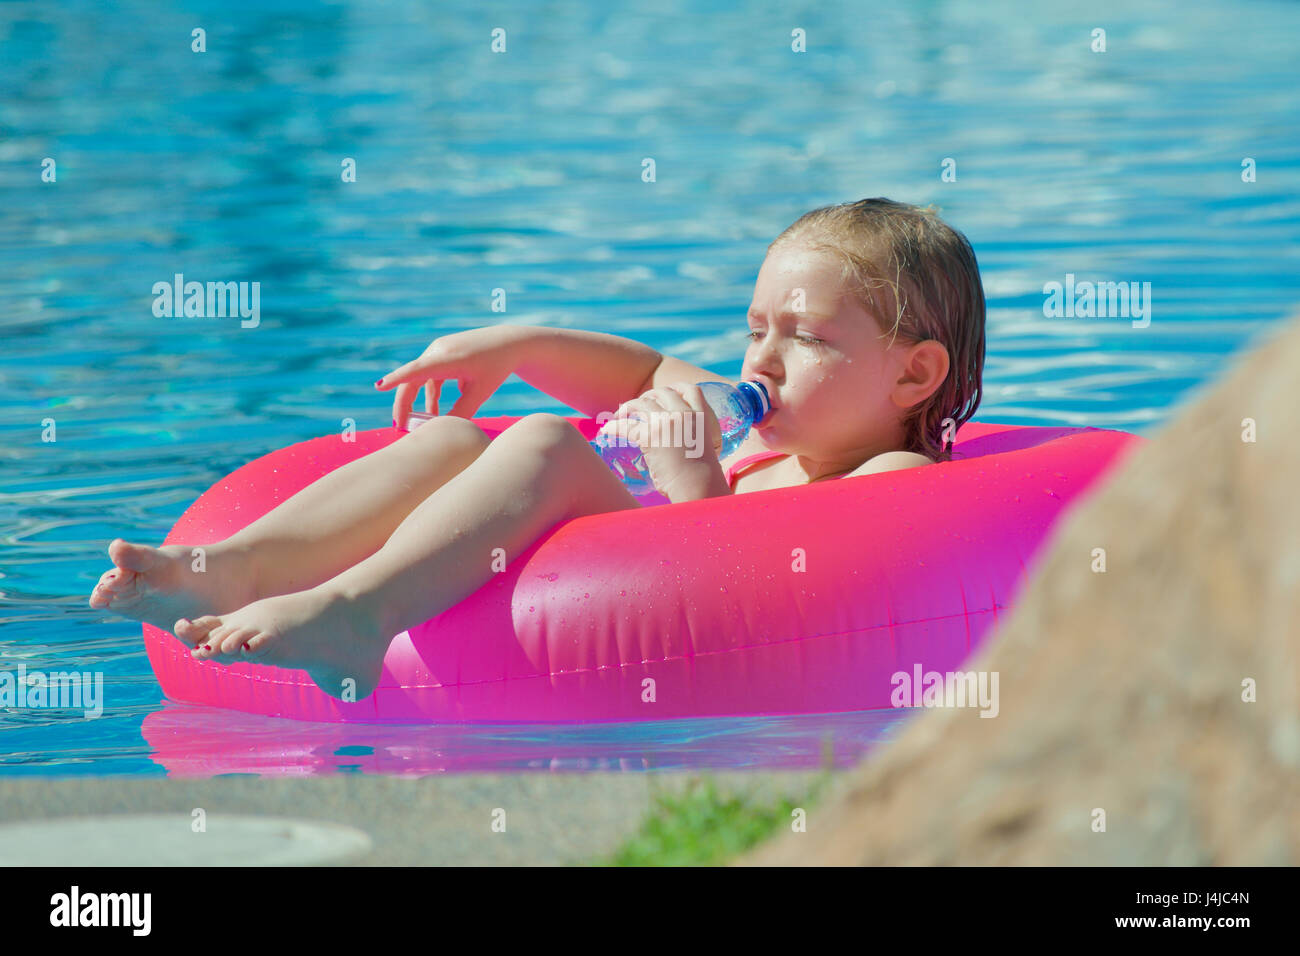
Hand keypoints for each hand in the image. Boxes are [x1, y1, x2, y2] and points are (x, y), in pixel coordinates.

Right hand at [375, 327, 521, 428]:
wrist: (509, 343)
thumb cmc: (497, 367)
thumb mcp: (480, 392)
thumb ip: (461, 411)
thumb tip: (442, 429)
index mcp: (448, 358)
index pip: (416, 371)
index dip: (396, 379)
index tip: (378, 386)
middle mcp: (438, 350)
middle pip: (412, 379)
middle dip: (405, 404)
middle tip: (400, 426)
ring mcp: (438, 349)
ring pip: (421, 379)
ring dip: (422, 401)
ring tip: (426, 422)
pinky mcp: (442, 352)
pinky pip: (430, 375)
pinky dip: (431, 392)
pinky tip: (438, 408)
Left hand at [597, 384, 724, 500]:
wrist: (698, 485)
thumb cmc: (702, 477)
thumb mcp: (706, 449)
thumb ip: (692, 439)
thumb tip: (676, 445)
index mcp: (701, 416)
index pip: (690, 390)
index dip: (676, 388)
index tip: (666, 394)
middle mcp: (683, 414)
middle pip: (663, 393)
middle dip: (649, 396)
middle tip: (639, 405)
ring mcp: (665, 422)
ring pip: (643, 403)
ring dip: (629, 406)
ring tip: (620, 414)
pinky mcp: (650, 435)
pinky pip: (626, 426)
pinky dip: (613, 427)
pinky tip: (606, 431)